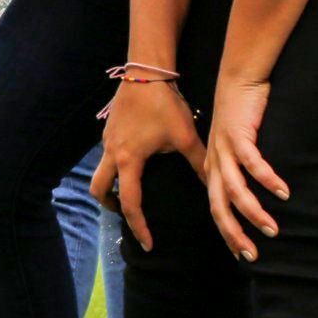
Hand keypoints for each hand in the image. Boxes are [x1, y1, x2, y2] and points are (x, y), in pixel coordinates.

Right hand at [91, 80, 205, 252]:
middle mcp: (112, 153)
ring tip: (131, 192)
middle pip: (99, 190)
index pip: (130, 203)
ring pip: (100, 172)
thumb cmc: (165, 105)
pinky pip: (106, 155)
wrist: (146, 73)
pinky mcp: (108, 128)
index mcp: (129, 160)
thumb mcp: (186, 137)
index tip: (149, 244)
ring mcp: (107, 139)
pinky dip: (115, 167)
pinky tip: (135, 161)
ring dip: (112, 186)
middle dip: (112, 206)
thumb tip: (218, 188)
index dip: (139, 226)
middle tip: (129, 215)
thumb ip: (200, 164)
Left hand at [205, 74, 287, 261]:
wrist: (238, 80)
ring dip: (253, 212)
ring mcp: (225, 150)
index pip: (216, 208)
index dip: (227, 232)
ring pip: (235, 190)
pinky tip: (283, 193)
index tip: (242, 255)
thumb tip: (260, 195)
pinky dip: (267, 180)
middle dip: (234, 234)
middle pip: (219, 206)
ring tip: (272, 230)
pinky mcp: (238, 135)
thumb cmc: (243, 116)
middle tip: (252, 256)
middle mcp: (215, 162)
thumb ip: (244, 170)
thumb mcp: (238, 147)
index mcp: (214, 168)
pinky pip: (252, 163)